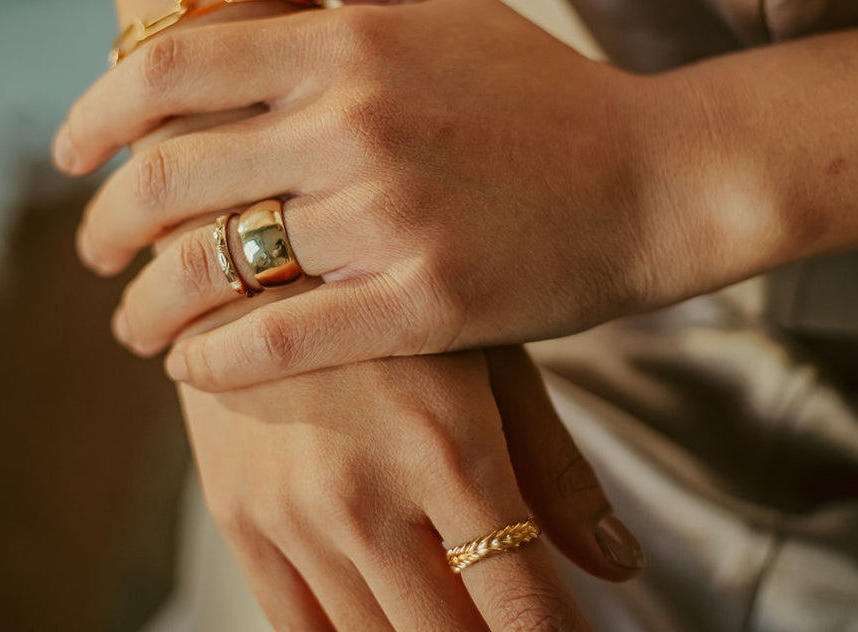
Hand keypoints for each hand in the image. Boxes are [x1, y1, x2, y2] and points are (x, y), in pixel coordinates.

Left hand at [54, 0, 685, 389]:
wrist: (658, 176)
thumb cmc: (546, 89)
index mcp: (351, 44)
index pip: (173, 66)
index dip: (93, 110)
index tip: (68, 151)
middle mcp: (356, 125)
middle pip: (170, 173)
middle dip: (104, 222)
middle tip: (91, 249)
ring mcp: (390, 218)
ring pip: (214, 267)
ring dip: (147, 305)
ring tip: (132, 322)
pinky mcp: (426, 305)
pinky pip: (284, 341)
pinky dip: (216, 363)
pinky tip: (193, 367)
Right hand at [181, 346, 642, 631]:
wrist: (262, 262)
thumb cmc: (399, 306)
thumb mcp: (489, 361)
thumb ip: (551, 468)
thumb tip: (619, 567)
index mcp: (448, 448)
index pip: (523, 610)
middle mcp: (365, 493)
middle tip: (499, 616)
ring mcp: (292, 511)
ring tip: (449, 609)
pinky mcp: (238, 517)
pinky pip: (294, 629)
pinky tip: (379, 614)